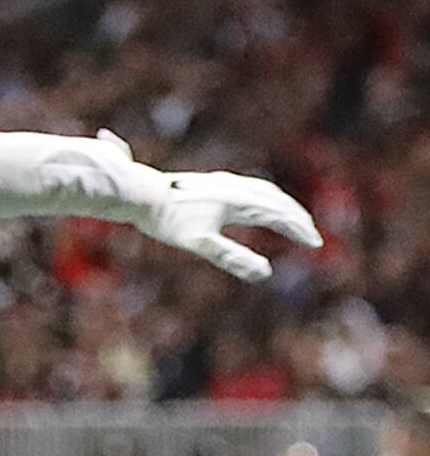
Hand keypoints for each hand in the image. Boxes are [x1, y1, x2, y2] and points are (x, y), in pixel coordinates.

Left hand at [98, 131, 317, 282]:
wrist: (139, 193)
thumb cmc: (168, 221)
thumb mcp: (199, 244)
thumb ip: (232, 257)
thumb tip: (264, 273)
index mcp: (240, 201)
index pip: (280, 216)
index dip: (299, 231)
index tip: (315, 245)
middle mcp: (237, 188)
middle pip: (278, 202)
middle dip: (297, 219)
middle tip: (312, 237)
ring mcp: (226, 183)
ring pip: (266, 192)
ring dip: (284, 206)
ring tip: (293, 221)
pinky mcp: (215, 182)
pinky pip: (251, 188)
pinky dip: (266, 198)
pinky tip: (259, 206)